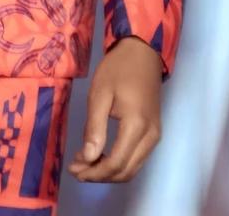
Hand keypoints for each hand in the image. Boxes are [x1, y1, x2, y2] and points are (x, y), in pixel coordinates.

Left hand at [67, 36, 161, 182]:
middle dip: (99, 175)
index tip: (73, 169)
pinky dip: (118, 162)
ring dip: (108, 171)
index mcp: (137, 126)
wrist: (143, 51)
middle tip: (76, 168)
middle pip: (125, 171)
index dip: (94, 172)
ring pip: (132, 168)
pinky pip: (136, 158)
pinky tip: (100, 154)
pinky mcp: (153, 132)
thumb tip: (88, 158)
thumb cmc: (118, 68)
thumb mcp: (100, 93)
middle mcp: (150, 137)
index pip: (116, 163)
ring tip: (84, 163)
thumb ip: (95, 127)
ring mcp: (155, 136)